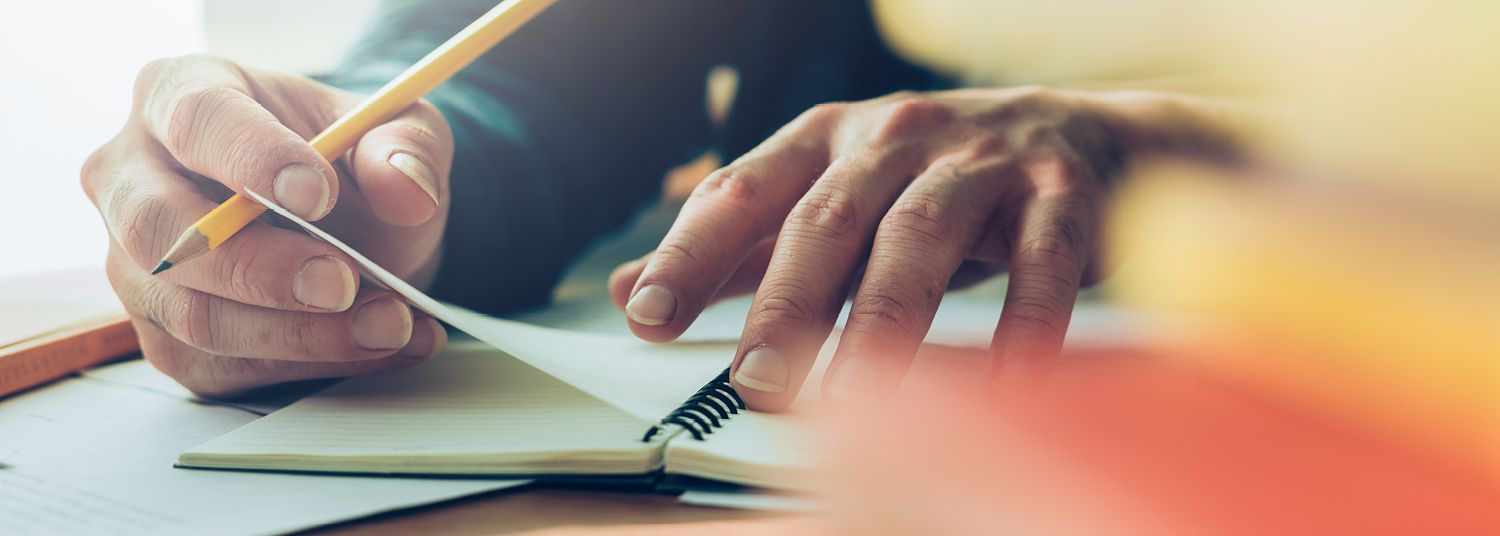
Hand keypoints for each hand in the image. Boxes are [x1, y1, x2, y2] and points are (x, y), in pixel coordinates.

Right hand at [82, 55, 453, 396]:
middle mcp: (134, 178)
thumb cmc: (349, 161)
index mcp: (180, 94)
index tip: (318, 193)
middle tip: (344, 284)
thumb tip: (408, 190)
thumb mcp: (397, 132)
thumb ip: (405, 148)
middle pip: (161, 232)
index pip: (195, 120)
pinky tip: (384, 346)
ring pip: (193, 314)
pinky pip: (224, 365)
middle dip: (260, 269)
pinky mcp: (166, 336)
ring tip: (392, 322)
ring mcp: (138, 266)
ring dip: (302, 332)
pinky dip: (315, 363)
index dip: (253, 158)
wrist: (352, 225)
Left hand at [610, 87, 1186, 410]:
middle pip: (828, 220)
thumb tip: (629, 290)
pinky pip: (1041, 262)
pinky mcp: (1059, 192)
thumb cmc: (933, 180)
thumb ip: (737, 250)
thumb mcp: (828, 199)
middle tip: (756, 380)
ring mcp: (980, 160)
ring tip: (857, 396)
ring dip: (884, 321)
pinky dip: (1022, 326)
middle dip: (787, 304)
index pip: (745, 190)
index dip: (692, 251)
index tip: (649, 315)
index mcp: (825, 140)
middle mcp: (895, 138)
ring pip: (921, 237)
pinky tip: (1001, 387)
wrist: (1080, 137)